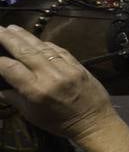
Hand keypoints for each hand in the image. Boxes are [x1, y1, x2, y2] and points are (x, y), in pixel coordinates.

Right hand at [0, 26, 116, 143]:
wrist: (95, 123)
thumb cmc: (60, 123)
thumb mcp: (33, 115)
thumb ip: (15, 99)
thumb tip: (0, 89)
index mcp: (37, 91)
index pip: (11, 68)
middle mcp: (51, 76)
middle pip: (25, 52)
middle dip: (8, 38)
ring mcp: (66, 68)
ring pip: (42, 47)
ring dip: (25, 36)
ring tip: (11, 28)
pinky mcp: (78, 65)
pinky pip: (59, 50)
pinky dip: (46, 44)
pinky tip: (35, 39)